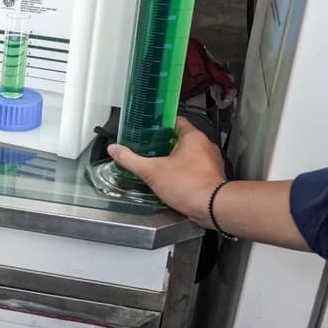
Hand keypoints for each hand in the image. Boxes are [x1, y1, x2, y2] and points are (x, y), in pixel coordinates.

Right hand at [107, 118, 226, 221]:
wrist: (211, 207)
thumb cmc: (189, 185)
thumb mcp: (151, 171)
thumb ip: (130, 159)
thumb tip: (115, 150)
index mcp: (193, 137)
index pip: (176, 121)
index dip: (161, 124)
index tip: (150, 128)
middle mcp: (205, 146)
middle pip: (182, 139)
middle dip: (165, 144)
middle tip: (149, 149)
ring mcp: (210, 162)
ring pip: (189, 155)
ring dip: (175, 159)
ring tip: (159, 166)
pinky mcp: (212, 177)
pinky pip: (195, 169)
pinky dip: (184, 172)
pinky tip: (172, 180)